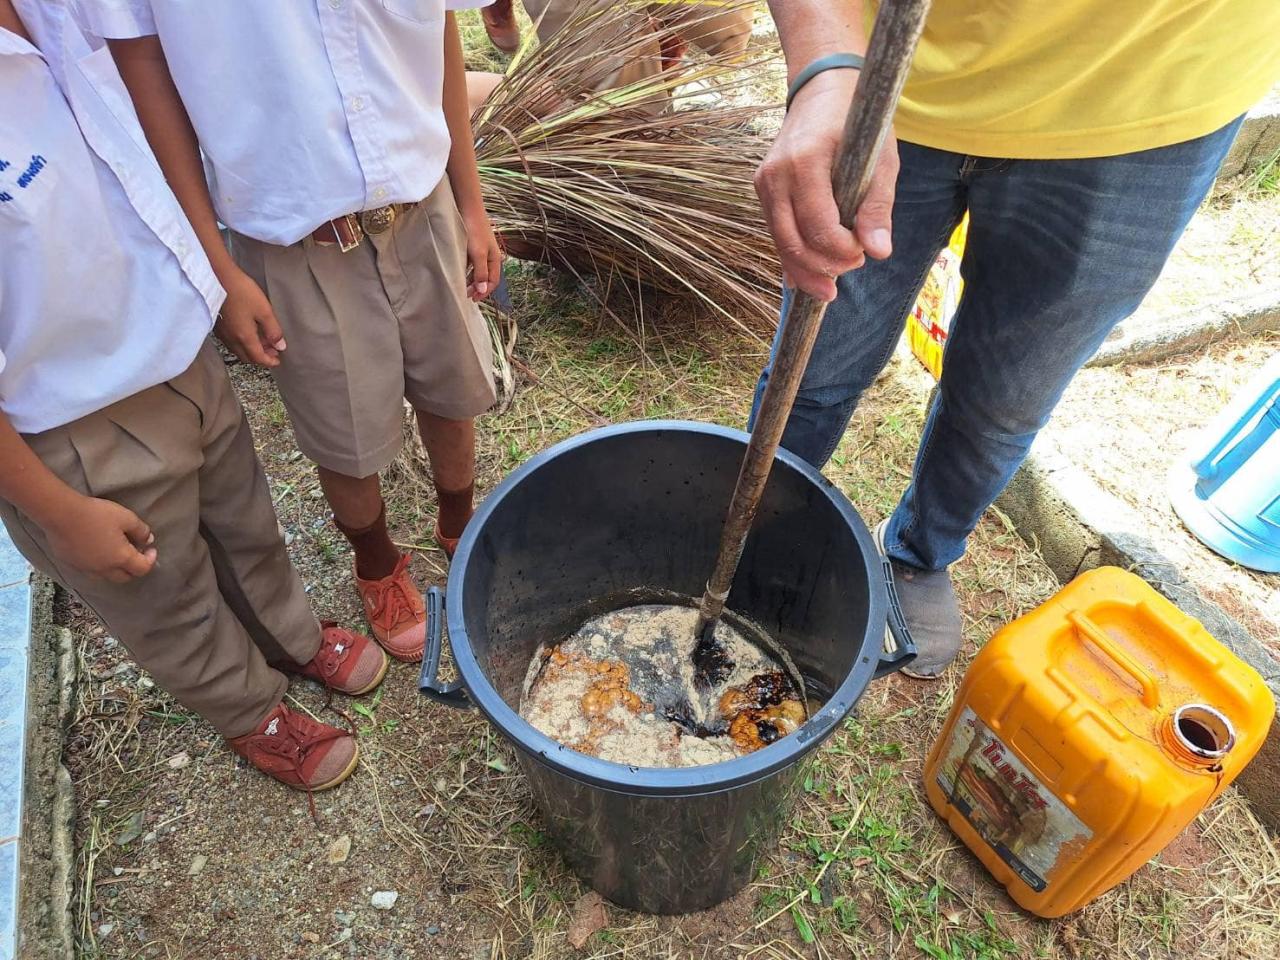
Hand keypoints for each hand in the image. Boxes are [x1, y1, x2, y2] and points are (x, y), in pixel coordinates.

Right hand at [44, 495, 157, 583]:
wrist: (61, 514)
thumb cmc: (96, 514)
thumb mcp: (126, 518)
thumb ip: (140, 530)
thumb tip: (148, 540)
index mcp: (121, 558)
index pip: (142, 568)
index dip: (151, 560)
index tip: (151, 549)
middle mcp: (104, 569)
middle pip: (125, 577)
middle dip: (134, 568)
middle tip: (136, 553)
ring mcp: (86, 569)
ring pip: (106, 577)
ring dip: (116, 569)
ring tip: (116, 554)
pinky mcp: (72, 565)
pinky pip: (90, 571)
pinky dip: (99, 566)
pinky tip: (97, 552)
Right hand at [214, 268, 286, 366]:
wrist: (217, 277)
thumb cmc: (241, 291)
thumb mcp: (264, 310)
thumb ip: (273, 330)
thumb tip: (280, 346)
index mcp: (244, 338)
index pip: (258, 358)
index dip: (269, 361)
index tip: (278, 360)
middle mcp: (231, 339)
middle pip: (247, 357)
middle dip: (261, 357)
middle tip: (272, 351)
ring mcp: (223, 333)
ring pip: (238, 350)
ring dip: (251, 350)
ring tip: (263, 341)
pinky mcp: (218, 325)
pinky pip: (231, 341)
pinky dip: (242, 342)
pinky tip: (248, 332)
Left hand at [461, 208, 503, 301]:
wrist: (467, 207)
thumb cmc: (474, 230)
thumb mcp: (478, 254)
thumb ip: (480, 272)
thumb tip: (482, 289)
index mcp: (495, 258)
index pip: (493, 281)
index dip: (484, 292)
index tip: (473, 299)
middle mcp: (490, 255)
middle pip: (486, 276)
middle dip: (478, 288)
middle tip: (466, 295)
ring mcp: (481, 250)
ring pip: (478, 270)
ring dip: (472, 279)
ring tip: (461, 286)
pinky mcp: (472, 244)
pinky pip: (471, 262)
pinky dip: (466, 270)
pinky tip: (458, 271)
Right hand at [754, 69, 898, 300]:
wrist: (822, 89)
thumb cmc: (858, 121)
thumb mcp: (881, 159)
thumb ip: (877, 206)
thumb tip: (879, 252)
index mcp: (805, 161)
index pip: (819, 227)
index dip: (843, 251)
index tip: (865, 250)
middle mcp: (776, 175)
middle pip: (794, 243)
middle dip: (825, 266)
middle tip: (854, 265)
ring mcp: (764, 184)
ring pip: (781, 244)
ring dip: (807, 270)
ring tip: (832, 284)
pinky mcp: (763, 191)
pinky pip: (777, 234)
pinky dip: (792, 259)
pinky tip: (808, 281)